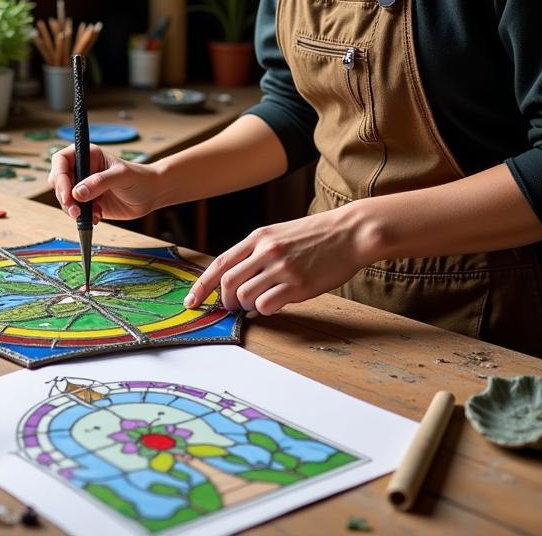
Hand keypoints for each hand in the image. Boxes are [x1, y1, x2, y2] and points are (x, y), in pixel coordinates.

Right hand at [49, 144, 164, 223]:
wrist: (150, 194)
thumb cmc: (139, 178)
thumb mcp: (122, 176)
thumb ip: (100, 182)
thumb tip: (77, 193)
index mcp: (87, 155)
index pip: (61, 160)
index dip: (60, 176)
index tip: (67, 194)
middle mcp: (82, 169)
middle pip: (58, 181)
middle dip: (64, 197)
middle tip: (76, 211)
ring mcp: (83, 186)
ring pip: (64, 198)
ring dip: (73, 210)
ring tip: (92, 216)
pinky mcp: (87, 202)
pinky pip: (75, 210)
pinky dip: (82, 217)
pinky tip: (98, 218)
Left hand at [184, 208, 368, 315]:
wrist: (351, 232)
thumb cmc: (317, 236)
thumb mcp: (280, 235)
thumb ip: (258, 253)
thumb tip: (239, 279)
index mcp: (258, 237)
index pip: (220, 264)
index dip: (201, 285)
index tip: (191, 302)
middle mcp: (266, 250)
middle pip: (228, 283)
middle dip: (226, 301)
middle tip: (235, 306)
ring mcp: (281, 267)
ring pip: (245, 297)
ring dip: (249, 306)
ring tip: (263, 301)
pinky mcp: (298, 284)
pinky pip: (267, 305)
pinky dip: (266, 310)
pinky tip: (279, 302)